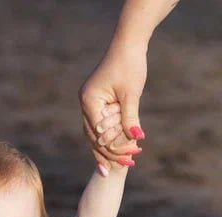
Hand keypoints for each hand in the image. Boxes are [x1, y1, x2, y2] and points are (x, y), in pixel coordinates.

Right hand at [79, 45, 147, 172]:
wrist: (128, 45)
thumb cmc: (130, 65)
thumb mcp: (132, 94)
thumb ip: (130, 117)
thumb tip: (136, 138)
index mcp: (89, 100)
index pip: (98, 133)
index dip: (112, 149)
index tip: (126, 162)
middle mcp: (85, 102)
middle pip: (93, 136)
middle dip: (110, 152)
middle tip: (127, 166)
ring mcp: (89, 102)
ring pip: (95, 133)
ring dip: (109, 147)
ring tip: (122, 164)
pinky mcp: (97, 101)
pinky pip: (100, 124)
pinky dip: (110, 136)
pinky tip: (119, 147)